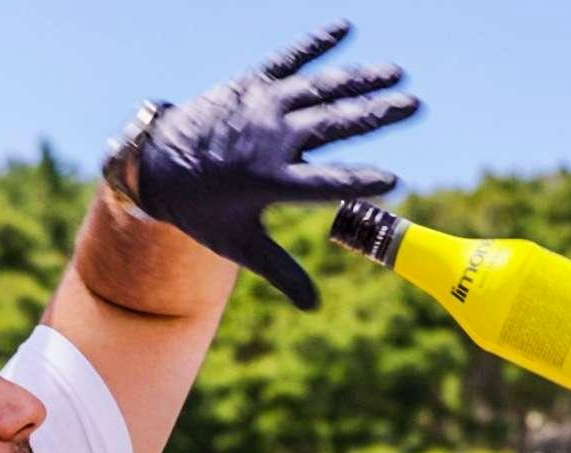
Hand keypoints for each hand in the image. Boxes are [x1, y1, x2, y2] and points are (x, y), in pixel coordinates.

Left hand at [133, 19, 418, 309]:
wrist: (156, 163)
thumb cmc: (203, 211)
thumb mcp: (240, 246)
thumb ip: (281, 271)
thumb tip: (313, 307)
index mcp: (271, 181)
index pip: (326, 184)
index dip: (359, 182)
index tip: (393, 180)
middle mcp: (271, 138)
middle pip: (333, 124)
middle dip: (376, 114)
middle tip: (413, 106)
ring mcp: (262, 105)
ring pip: (320, 89)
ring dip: (360, 78)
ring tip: (397, 73)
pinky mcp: (252, 83)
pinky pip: (288, 58)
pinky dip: (315, 42)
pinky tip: (346, 28)